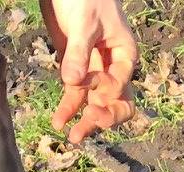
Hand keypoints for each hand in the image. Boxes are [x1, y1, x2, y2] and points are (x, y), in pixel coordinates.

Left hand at [40, 0, 137, 143]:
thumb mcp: (84, 22)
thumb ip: (79, 52)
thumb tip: (72, 82)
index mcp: (125, 55)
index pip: (121, 85)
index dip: (107, 91)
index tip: (90, 89)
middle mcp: (113, 68)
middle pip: (116, 103)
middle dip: (105, 117)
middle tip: (90, 122)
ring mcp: (94, 71)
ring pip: (94, 104)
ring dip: (85, 121)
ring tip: (72, 137)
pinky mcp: (75, 71)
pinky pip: (74, 96)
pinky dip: (68, 109)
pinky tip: (59, 123)